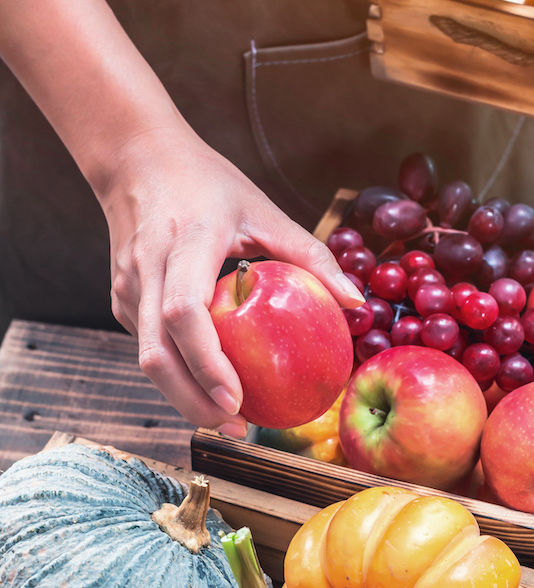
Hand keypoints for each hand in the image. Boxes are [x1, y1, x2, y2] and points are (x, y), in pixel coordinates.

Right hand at [100, 126, 363, 434]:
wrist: (136, 159)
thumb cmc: (207, 183)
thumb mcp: (265, 210)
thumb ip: (311, 256)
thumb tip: (357, 303)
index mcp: (186, 244)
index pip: (185, 314)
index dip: (208, 363)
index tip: (236, 399)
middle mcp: (148, 269)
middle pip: (157, 356)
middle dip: (193, 402)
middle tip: (236, 428)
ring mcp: (128, 287)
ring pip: (147, 359)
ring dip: (183, 396)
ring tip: (227, 419)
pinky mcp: (121, 298)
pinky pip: (148, 347)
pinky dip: (176, 374)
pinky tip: (208, 387)